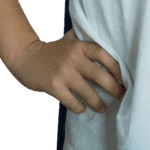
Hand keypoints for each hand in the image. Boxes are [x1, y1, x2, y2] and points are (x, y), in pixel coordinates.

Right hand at [9, 28, 125, 112]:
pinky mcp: (53, 86)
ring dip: (98, 103)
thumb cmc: (52, 50)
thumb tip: (110, 44)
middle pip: (100, 75)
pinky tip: (83, 109)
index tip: (124, 77)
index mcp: (79, 45)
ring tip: (103, 108)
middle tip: (121, 96)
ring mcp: (63, 73)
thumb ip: (85, 41)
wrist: (26, 56)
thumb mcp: (69, 40)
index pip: (104, 54)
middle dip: (114, 88)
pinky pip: (72, 101)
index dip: (116, 67)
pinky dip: (79, 107)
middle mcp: (73, 58)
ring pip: (88, 92)